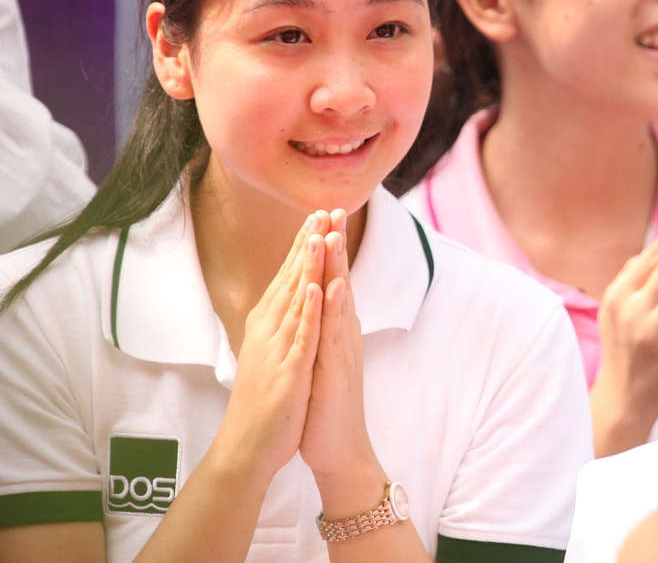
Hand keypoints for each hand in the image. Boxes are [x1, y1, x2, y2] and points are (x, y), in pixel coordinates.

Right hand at [210, 214, 324, 480]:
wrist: (247, 447)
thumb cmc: (262, 402)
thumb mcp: (270, 353)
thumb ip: (278, 325)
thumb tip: (288, 300)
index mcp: (267, 325)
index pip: (288, 277)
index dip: (302, 245)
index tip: (315, 215)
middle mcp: (269, 330)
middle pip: (291, 279)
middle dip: (306, 243)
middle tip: (320, 208)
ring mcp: (278, 349)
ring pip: (296, 300)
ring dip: (308, 266)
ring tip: (319, 234)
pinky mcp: (288, 371)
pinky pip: (301, 337)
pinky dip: (310, 312)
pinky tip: (318, 288)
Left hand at [299, 210, 376, 482]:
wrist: (339, 449)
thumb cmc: (325, 406)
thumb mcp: (319, 358)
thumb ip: (319, 329)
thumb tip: (313, 305)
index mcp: (334, 329)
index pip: (331, 279)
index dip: (326, 248)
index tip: (320, 215)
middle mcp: (343, 333)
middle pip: (340, 279)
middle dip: (335, 244)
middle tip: (333, 207)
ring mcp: (343, 350)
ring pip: (341, 300)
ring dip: (338, 266)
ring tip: (334, 233)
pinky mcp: (339, 369)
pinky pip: (337, 334)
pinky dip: (336, 308)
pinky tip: (336, 286)